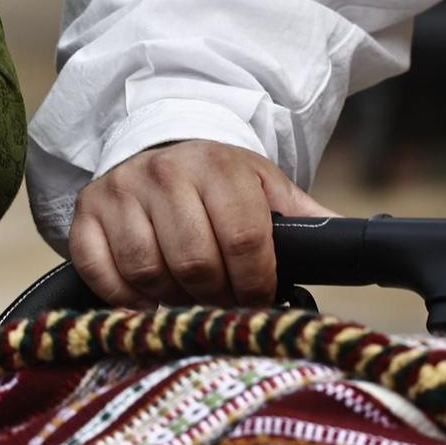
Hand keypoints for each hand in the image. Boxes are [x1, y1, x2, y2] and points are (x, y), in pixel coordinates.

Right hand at [70, 140, 336, 308]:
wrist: (158, 143)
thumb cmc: (218, 179)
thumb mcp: (265, 186)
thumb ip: (307, 219)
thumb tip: (360, 244)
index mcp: (217, 165)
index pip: (243, 241)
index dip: (256, 283)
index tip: (259, 296)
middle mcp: (163, 172)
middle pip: (194, 263)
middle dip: (216, 296)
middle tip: (223, 301)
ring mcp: (119, 190)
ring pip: (147, 271)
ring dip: (171, 299)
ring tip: (187, 296)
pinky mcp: (85, 211)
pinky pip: (102, 271)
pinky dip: (125, 297)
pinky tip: (148, 295)